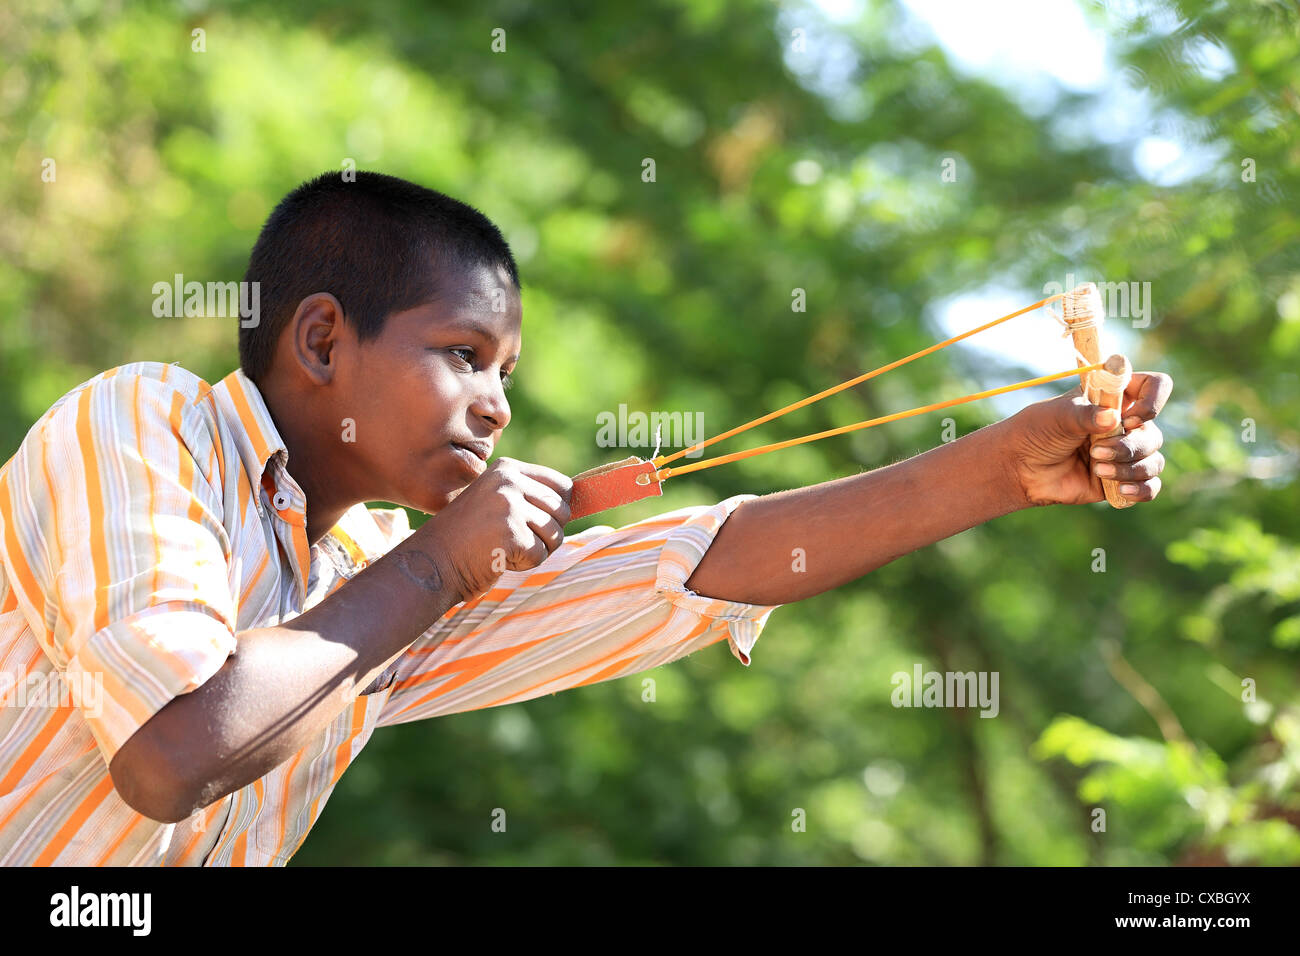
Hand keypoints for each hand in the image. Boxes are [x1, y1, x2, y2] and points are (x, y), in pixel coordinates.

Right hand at [423, 457, 572, 600]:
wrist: (431, 563)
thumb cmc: (466, 538)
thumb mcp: (496, 503)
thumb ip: (530, 498)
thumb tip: (575, 504)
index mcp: (507, 469)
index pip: (562, 486)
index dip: (557, 511)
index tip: (535, 524)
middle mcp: (509, 481)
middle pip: (563, 512)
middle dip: (545, 534)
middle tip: (511, 540)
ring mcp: (509, 505)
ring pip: (555, 534)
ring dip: (534, 550)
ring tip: (502, 548)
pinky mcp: (511, 532)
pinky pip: (540, 554)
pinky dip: (523, 564)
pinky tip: (497, 559)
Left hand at [998, 370, 1173, 507]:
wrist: (1020, 467)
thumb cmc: (1037, 432)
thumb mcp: (1058, 416)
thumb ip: (1085, 415)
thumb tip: (1112, 418)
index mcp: (1115, 397)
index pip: (1155, 386)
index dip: (1152, 401)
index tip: (1129, 418)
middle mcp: (1126, 424)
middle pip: (1153, 433)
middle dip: (1128, 447)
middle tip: (1096, 452)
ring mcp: (1125, 453)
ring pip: (1153, 461)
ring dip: (1129, 469)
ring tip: (1097, 470)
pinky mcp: (1121, 479)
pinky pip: (1149, 486)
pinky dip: (1141, 490)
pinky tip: (1120, 491)